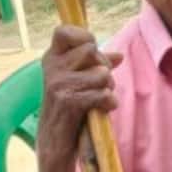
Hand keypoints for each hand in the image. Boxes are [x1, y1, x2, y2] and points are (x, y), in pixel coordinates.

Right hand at [36, 25, 122, 164]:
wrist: (56, 140)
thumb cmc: (72, 106)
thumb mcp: (82, 81)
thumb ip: (98, 66)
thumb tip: (119, 55)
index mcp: (53, 58)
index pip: (63, 31)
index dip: (83, 36)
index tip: (92, 50)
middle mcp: (52, 68)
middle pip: (91, 50)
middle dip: (105, 67)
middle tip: (101, 83)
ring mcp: (58, 84)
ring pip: (101, 73)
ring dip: (109, 87)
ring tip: (100, 97)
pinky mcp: (68, 102)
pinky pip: (102, 93)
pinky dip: (109, 102)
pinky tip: (102, 109)